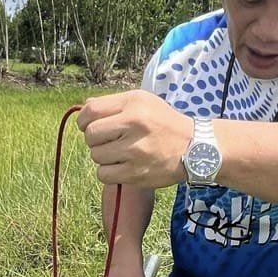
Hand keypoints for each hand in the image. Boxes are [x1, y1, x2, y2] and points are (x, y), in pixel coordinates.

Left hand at [77, 90, 193, 187]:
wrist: (194, 148)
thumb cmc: (163, 123)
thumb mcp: (143, 102)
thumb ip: (113, 104)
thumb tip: (84, 109)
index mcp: (134, 103)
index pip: (90, 110)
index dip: (83, 120)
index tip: (88, 126)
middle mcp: (134, 124)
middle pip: (91, 135)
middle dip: (95, 140)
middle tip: (109, 141)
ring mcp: (135, 150)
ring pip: (96, 156)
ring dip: (103, 156)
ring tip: (120, 153)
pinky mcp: (137, 173)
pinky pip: (104, 174)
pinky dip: (108, 172)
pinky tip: (122, 167)